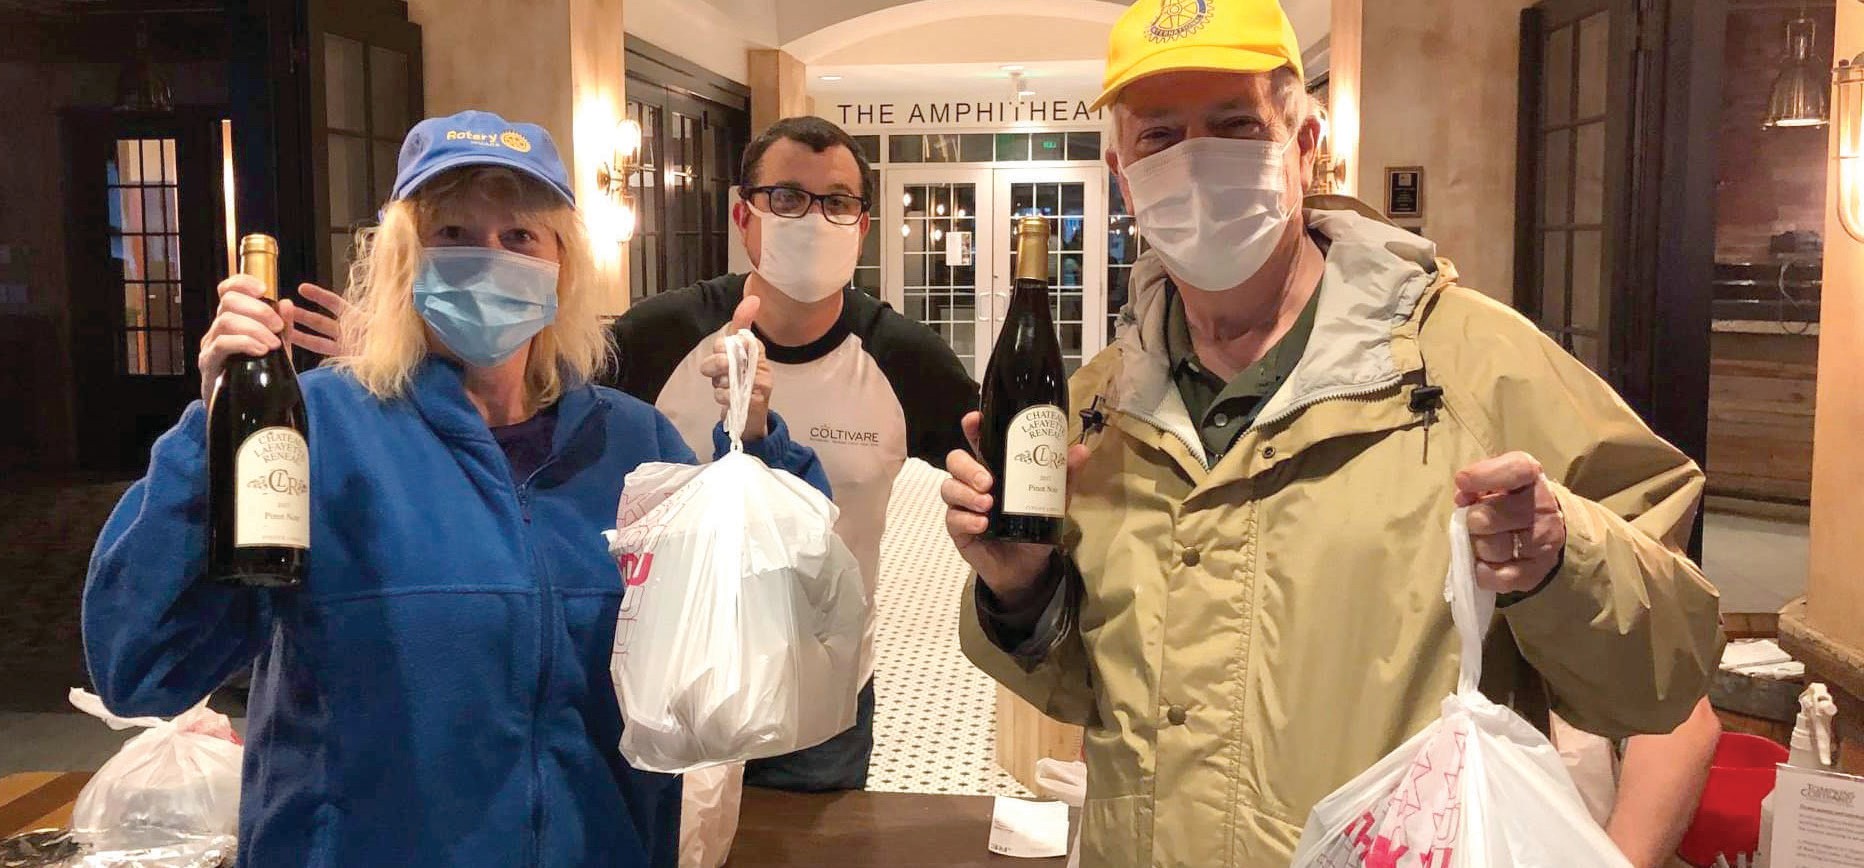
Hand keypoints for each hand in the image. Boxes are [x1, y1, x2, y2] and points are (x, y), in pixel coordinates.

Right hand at [199, 278, 345, 401]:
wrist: (247, 413)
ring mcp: (210, 346)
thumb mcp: (279, 351)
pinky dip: (244, 342)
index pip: (227, 290)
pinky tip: (261, 351)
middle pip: (228, 301)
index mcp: (232, 320)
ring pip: (226, 320)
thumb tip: (286, 303)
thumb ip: (283, 329)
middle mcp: (217, 329)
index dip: (243, 283)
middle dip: (257, 309)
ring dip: (255, 328)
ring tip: (273, 344)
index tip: (264, 289)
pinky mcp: (208, 364)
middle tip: (277, 326)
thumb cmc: (261, 379)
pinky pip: (223, 344)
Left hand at [699, 295, 772, 440]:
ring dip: (718, 384)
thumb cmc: (742, 381)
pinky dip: (722, 397)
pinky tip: (727, 400)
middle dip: (715, 365)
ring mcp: (762, 385)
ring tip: (725, 388)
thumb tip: (753, 298)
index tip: (720, 353)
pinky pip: (729, 394)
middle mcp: (763, 366)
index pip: (738, 338)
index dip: (722, 346)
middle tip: (717, 373)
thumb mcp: (738, 352)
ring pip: (727, 377)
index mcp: (758, 351)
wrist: (751, 418)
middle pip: (730, 356)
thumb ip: (741, 325)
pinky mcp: (757, 402)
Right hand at [941, 411, 1089, 607]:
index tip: (974, 421)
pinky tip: (982, 524)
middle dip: (967, 467)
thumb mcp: (1054, 500)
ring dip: (966, 493)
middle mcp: (974, 482)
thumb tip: (1081, 450)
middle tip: (988, 481)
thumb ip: (1064, 476)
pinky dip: (966, 519)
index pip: (978, 441)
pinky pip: (953, 519)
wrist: (1028, 568)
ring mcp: (963, 505)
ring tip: (988, 504)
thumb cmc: (1036, 527)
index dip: (973, 428)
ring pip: (949, 488)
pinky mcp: (958, 529)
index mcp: (995, 468)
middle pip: (955, 461)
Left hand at [1454, 452, 1566, 593]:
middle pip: (1486, 518)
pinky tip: (1486, 562)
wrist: (1548, 528)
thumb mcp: (1498, 481)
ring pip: (1488, 548)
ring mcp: (1543, 544)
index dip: (1484, 476)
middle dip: (1472, 520)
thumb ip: (1479, 482)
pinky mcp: (1536, 572)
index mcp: (1533, 478)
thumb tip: (1462, 497)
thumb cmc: (1511, 499)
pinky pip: (1497, 577)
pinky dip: (1483, 571)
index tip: (1462, 481)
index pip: (1515, 471)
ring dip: (1477, 546)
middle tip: (1476, 522)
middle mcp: (1544, 510)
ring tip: (1483, 540)